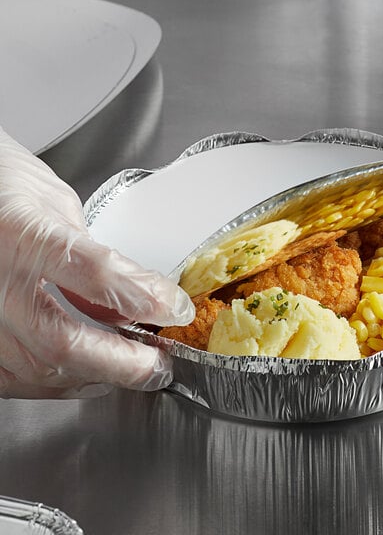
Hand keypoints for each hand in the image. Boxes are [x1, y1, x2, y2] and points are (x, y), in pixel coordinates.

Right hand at [0, 129, 193, 397]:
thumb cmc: (3, 190)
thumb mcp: (58, 206)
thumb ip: (93, 255)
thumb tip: (138, 298)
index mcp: (21, 234)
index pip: (94, 274)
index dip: (144, 297)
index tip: (176, 309)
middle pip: (62, 341)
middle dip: (123, 362)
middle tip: (158, 365)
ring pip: (38, 369)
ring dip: (96, 375)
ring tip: (131, 368)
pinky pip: (13, 379)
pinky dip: (57, 383)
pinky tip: (85, 375)